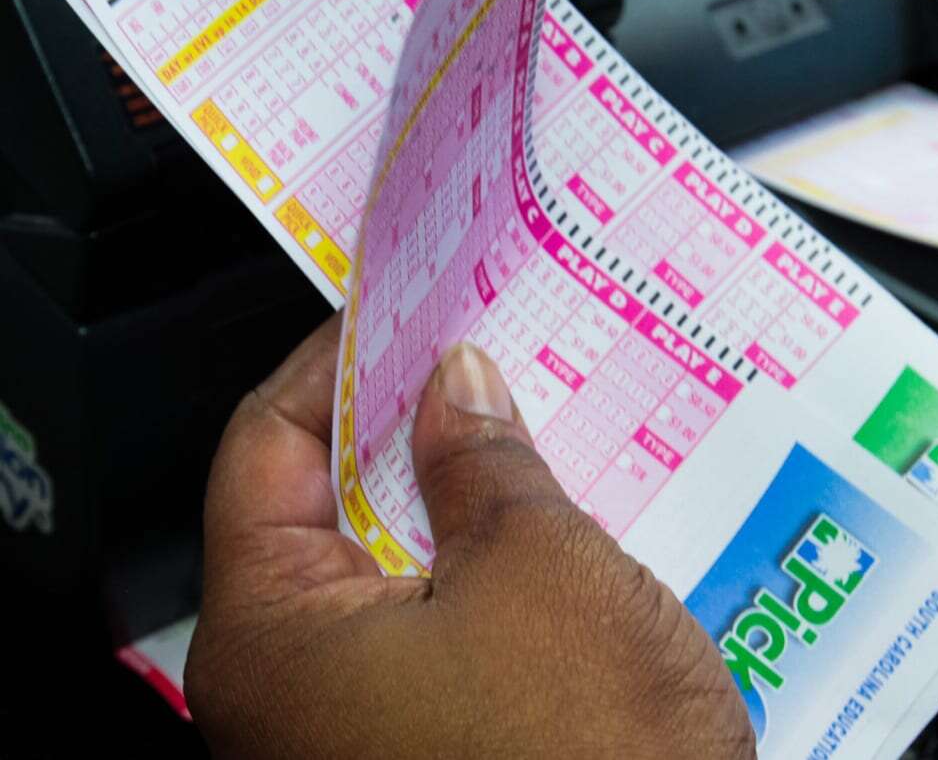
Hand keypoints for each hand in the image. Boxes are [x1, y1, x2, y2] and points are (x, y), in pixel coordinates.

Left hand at [186, 316, 754, 758]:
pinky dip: (485, 564)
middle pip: (323, 512)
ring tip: (533, 426)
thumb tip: (454, 385)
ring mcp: (360, 728)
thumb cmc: (585, 750)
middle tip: (482, 358)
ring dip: (459, 495)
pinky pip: (439, 627)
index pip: (263, 451)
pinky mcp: (431, 746)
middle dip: (408, 427)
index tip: (401, 312)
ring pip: (393, 570)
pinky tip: (556, 520)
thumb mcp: (540, 564)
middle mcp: (293, 694)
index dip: (334, 366)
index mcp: (274, 639)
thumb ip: (482, 457)